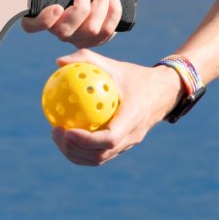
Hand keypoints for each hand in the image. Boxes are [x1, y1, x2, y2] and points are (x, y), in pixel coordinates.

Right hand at [22, 0, 130, 47]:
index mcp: (46, 13)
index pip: (31, 26)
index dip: (42, 21)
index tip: (57, 7)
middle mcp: (58, 30)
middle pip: (64, 32)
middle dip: (80, 10)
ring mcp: (77, 38)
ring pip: (90, 30)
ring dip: (100, 5)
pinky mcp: (96, 41)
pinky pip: (106, 31)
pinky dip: (113, 10)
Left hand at [50, 49, 183, 165]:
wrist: (163, 92)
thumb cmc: (135, 77)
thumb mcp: (114, 65)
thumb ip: (87, 60)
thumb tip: (58, 62)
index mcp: (133, 118)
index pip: (109, 139)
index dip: (86, 140)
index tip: (66, 130)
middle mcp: (132, 136)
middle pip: (100, 155)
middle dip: (73, 149)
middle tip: (55, 132)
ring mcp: (128, 145)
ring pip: (99, 159)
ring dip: (75, 153)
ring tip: (57, 136)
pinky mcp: (123, 146)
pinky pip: (100, 154)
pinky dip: (81, 150)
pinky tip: (66, 135)